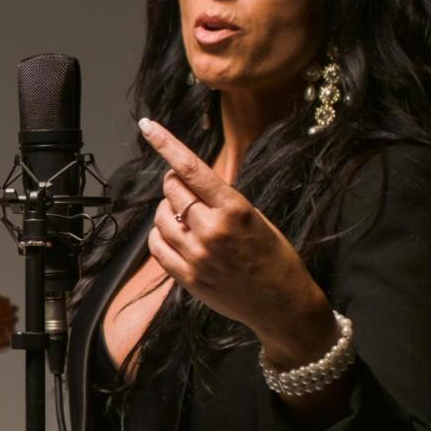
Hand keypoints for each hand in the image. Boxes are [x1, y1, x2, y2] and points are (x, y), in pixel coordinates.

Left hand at [137, 118, 336, 365]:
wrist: (282, 304)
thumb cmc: (274, 257)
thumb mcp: (257, 218)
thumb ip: (222, 201)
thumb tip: (187, 181)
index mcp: (234, 209)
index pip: (192, 169)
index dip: (166, 144)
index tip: (147, 126)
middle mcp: (212, 230)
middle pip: (172, 190)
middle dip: (174, 182)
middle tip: (184, 187)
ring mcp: (196, 255)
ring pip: (160, 217)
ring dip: (166, 209)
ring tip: (184, 215)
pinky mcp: (186, 277)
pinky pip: (156, 246)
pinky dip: (158, 234)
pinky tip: (171, 234)